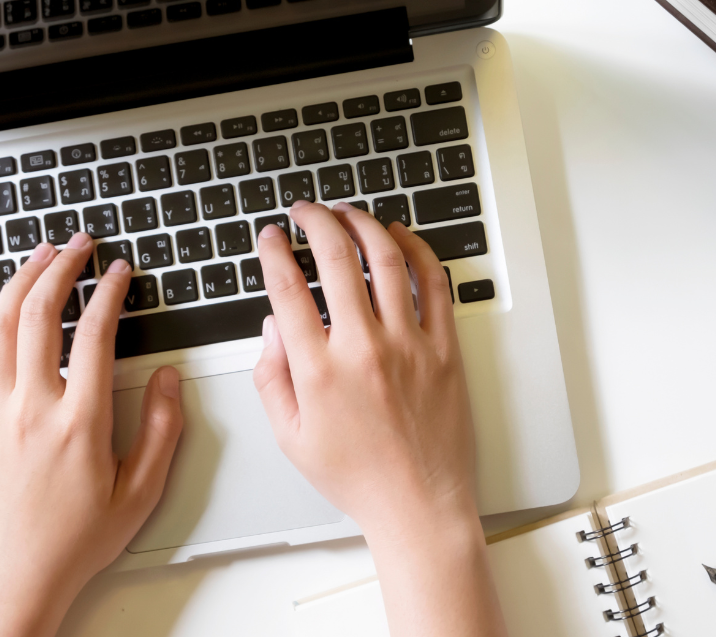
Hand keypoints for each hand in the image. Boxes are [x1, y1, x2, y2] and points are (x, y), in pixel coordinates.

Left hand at [0, 232, 183, 636]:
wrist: (17, 572)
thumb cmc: (77, 538)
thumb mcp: (140, 491)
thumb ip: (160, 430)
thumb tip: (166, 380)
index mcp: (78, 423)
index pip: (92, 336)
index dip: (108, 294)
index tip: (119, 273)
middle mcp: (32, 409)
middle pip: (37, 315)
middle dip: (60, 269)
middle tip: (80, 246)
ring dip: (19, 283)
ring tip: (39, 256)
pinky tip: (4, 306)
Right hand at [254, 201, 473, 536]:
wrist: (418, 503)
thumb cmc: (358, 477)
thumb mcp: (291, 437)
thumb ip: (271, 378)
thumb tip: (273, 328)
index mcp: (319, 371)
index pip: (287, 289)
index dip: (274, 252)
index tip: (271, 237)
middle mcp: (364, 349)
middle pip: (337, 259)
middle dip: (316, 222)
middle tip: (306, 211)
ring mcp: (409, 344)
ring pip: (386, 260)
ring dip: (363, 225)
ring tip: (348, 213)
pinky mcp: (444, 348)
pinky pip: (434, 284)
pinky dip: (417, 251)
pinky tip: (401, 237)